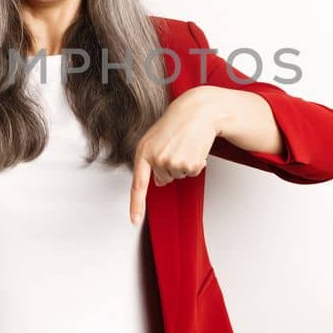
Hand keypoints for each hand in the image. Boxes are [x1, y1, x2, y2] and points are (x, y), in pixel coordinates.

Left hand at [129, 86, 225, 224]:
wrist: (197, 111)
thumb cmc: (176, 123)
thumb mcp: (155, 139)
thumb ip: (152, 160)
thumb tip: (160, 183)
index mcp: (143, 152)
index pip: (138, 184)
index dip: (136, 205)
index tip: (134, 221)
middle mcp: (156, 159)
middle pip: (164, 178)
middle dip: (170, 166)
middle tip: (175, 146)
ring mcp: (173, 162)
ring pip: (178, 176)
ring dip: (183, 163)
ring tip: (185, 144)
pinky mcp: (190, 164)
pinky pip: (191, 173)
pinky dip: (195, 163)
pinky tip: (194, 147)